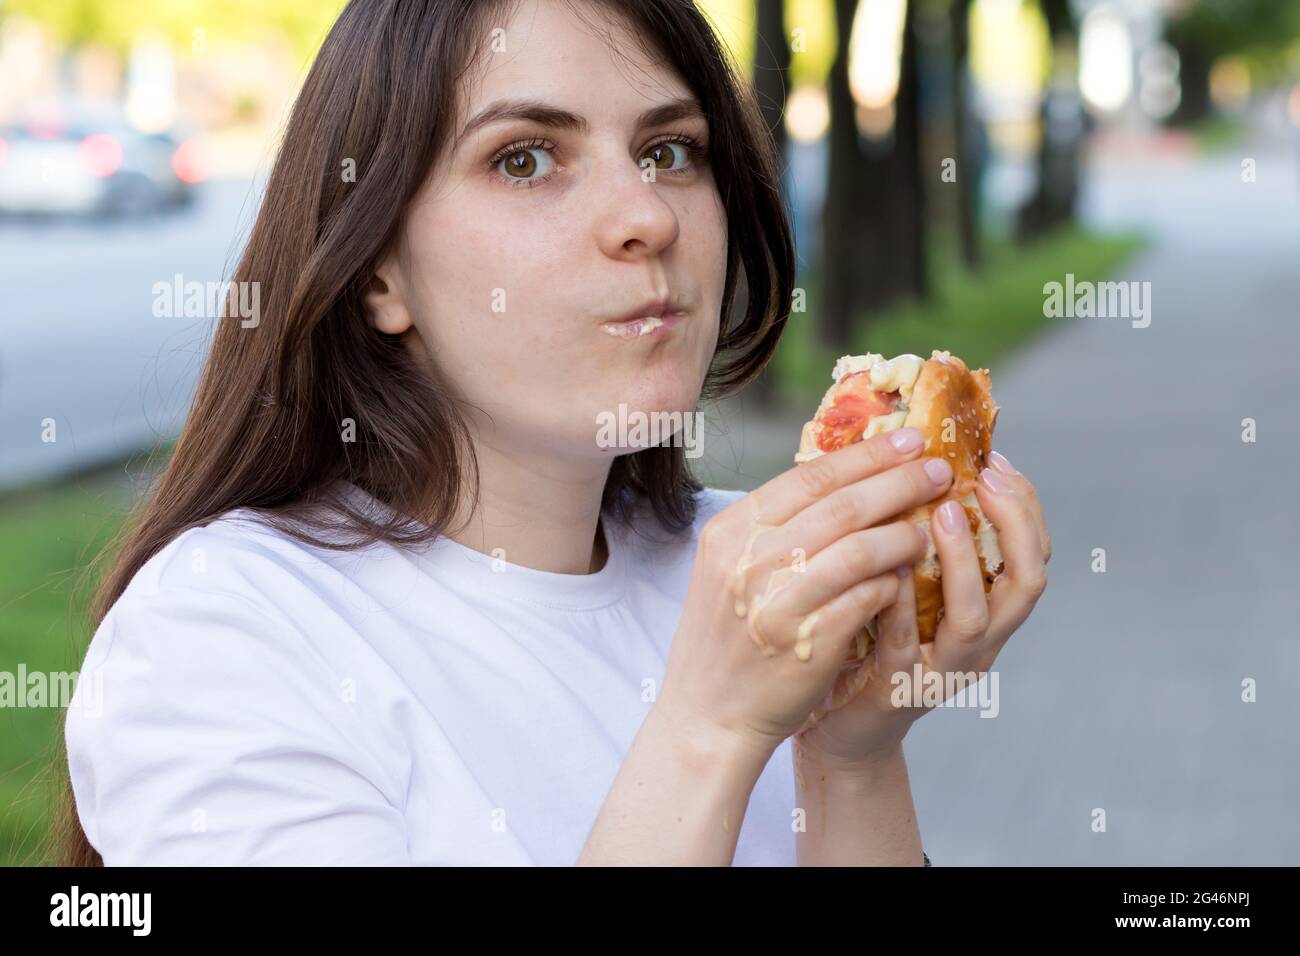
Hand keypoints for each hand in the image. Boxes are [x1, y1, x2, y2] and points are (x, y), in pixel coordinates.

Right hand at [657, 427, 953, 759]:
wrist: (709, 714)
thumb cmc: (728, 635)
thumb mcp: (728, 567)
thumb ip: (775, 525)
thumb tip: (841, 476)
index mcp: (732, 531)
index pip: (809, 478)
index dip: (867, 456)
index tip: (910, 441)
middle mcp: (749, 561)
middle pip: (841, 505)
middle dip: (899, 482)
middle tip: (939, 470)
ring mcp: (777, 603)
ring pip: (860, 549)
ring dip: (903, 534)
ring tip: (928, 528)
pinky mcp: (807, 643)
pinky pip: (866, 598)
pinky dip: (893, 583)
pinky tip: (908, 577)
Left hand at [794, 451, 1050, 766]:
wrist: (840, 727)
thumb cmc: (871, 642)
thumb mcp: (907, 587)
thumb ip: (919, 539)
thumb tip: (913, 461)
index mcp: (987, 609)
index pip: (1033, 553)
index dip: (1024, 506)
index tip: (996, 461)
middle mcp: (980, 641)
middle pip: (1027, 582)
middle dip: (1014, 525)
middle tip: (984, 480)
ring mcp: (944, 668)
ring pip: (977, 616)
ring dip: (964, 560)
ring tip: (944, 514)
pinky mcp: (900, 688)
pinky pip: (908, 641)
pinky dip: (903, 601)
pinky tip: (889, 567)